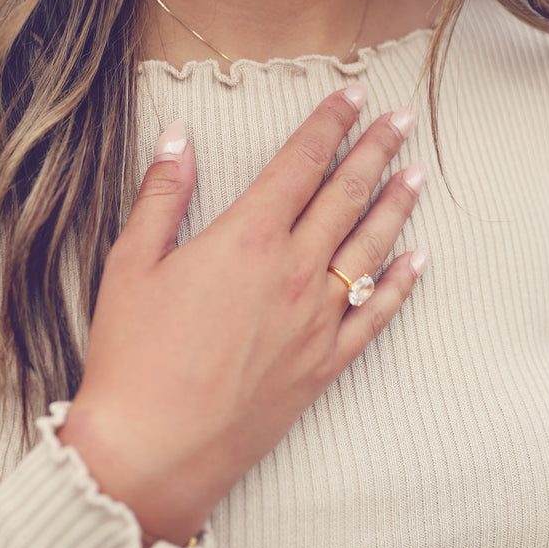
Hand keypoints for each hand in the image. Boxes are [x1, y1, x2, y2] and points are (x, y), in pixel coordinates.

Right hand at [59, 86, 425, 544]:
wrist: (152, 451)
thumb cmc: (132, 357)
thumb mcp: (130, 263)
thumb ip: (161, 193)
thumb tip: (178, 136)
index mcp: (245, 238)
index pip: (299, 163)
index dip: (329, 124)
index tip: (353, 96)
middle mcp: (292, 271)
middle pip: (345, 196)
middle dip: (375, 151)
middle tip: (401, 118)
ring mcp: (314, 320)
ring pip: (369, 248)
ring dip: (395, 207)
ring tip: (417, 174)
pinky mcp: (323, 365)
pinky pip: (375, 315)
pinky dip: (400, 284)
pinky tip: (417, 260)